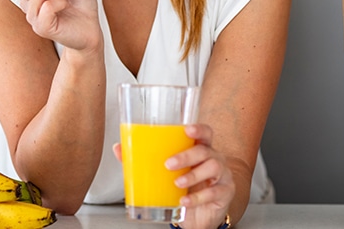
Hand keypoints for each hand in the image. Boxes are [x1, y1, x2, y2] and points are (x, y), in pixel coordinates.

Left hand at [113, 125, 233, 228]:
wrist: (200, 215)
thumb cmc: (185, 187)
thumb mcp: (166, 174)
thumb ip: (143, 160)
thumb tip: (119, 148)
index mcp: (200, 149)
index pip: (205, 132)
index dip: (198, 128)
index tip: (186, 129)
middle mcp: (214, 158)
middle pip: (205, 149)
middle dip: (187, 155)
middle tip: (169, 164)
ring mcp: (222, 175)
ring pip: (213, 167)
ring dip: (192, 175)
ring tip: (177, 182)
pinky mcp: (224, 193)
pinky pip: (214, 192)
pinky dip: (197, 197)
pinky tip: (184, 201)